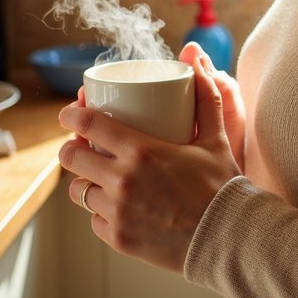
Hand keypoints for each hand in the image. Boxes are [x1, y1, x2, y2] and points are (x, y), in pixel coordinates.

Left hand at [58, 49, 240, 272]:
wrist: (226, 238)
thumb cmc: (221, 185)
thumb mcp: (215, 136)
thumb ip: (205, 96)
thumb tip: (196, 59)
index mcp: (142, 151)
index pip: (89, 126)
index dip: (72, 115)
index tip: (70, 112)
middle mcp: (122, 181)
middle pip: (71, 159)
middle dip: (71, 147)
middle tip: (81, 143)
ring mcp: (116, 213)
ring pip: (79, 191)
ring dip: (85, 178)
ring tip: (98, 173)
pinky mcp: (118, 239)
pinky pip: (94, 219)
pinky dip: (100, 209)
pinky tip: (115, 202)